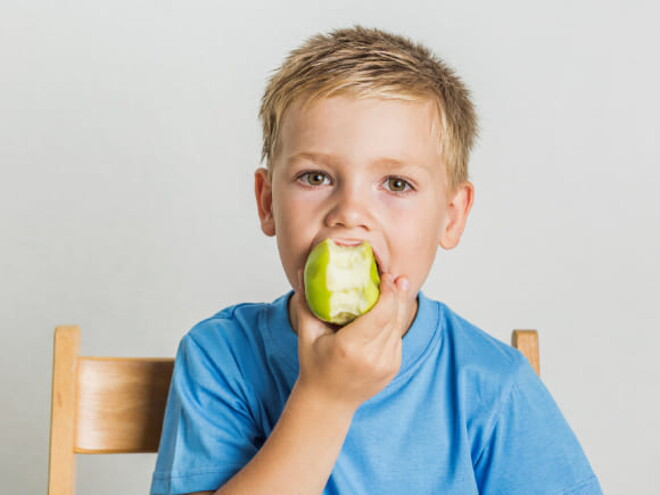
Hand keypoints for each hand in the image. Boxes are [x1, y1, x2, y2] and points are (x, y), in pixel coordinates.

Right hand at [293, 271, 415, 412]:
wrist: (328, 402)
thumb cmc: (314, 367)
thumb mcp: (307, 335)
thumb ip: (306, 302)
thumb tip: (301, 270)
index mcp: (351, 347)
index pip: (380, 312)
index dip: (387, 291)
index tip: (384, 275)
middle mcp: (372, 357)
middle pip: (394, 316)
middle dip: (396, 293)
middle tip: (393, 275)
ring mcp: (385, 364)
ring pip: (399, 327)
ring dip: (399, 305)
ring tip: (398, 285)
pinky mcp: (393, 368)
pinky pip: (397, 338)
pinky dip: (395, 322)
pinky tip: (392, 309)